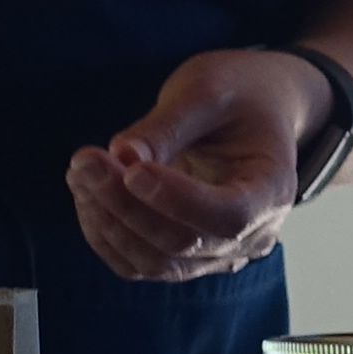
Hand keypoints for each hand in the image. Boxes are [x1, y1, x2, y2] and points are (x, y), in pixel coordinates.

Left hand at [64, 49, 331, 283]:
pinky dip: (106, 235)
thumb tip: (120, 157)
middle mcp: (252, 234)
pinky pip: (138, 263)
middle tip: (85, 162)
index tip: (131, 170)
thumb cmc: (239, 94)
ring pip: (155, 262)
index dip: (176, 200)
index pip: (228, 215)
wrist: (253, 111)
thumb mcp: (208, 90)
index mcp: (272, 189)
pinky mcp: (184, 257)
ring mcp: (218, 254)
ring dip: (109, 222)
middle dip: (125, 205)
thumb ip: (166, 125)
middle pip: (182, 243)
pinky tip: (87, 194)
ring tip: (80, 172)